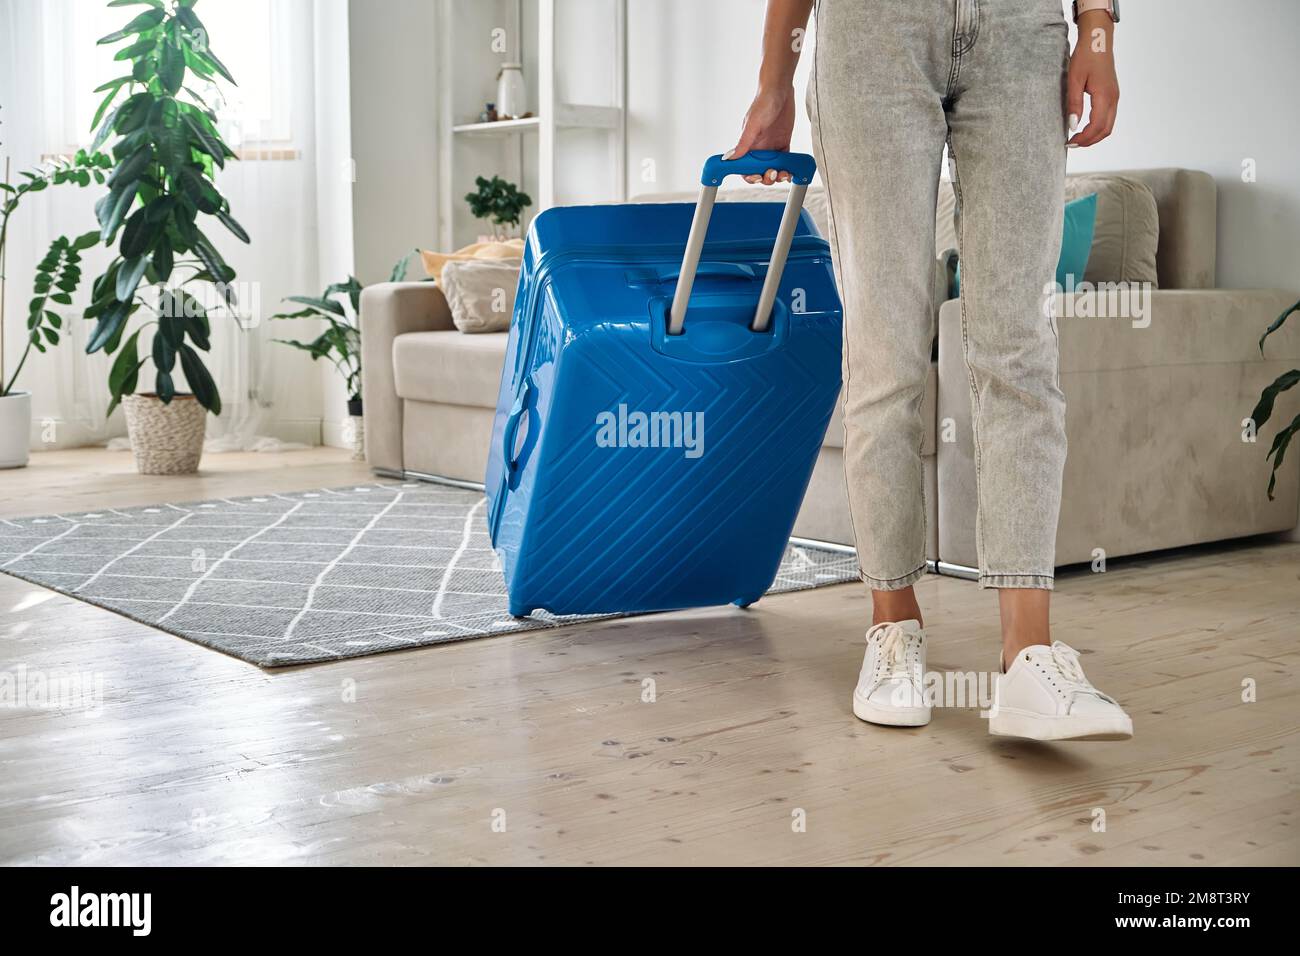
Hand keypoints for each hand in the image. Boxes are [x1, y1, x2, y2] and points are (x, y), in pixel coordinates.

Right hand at [725, 85, 795, 183]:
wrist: (780, 89)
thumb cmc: (763, 102)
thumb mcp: (753, 124)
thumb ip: (743, 143)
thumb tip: (729, 158)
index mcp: (747, 145)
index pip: (744, 167)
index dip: (749, 175)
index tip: (757, 176)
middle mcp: (758, 148)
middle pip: (759, 171)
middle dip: (766, 177)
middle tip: (773, 174)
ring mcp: (771, 147)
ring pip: (772, 168)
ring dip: (777, 175)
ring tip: (784, 174)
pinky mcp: (783, 143)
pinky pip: (784, 161)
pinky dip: (787, 168)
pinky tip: (790, 171)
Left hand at [1066, 11, 1118, 147]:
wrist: (1098, 40)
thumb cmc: (1085, 56)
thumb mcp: (1074, 80)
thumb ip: (1074, 104)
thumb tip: (1073, 126)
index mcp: (1104, 96)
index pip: (1096, 126)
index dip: (1083, 139)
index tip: (1069, 142)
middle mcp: (1113, 98)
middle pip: (1105, 130)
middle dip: (1089, 141)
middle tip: (1072, 144)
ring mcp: (1115, 96)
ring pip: (1108, 125)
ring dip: (1094, 135)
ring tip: (1077, 138)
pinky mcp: (1112, 94)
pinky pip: (1108, 117)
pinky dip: (1098, 127)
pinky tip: (1084, 127)